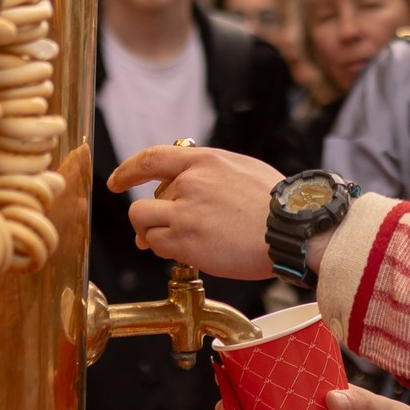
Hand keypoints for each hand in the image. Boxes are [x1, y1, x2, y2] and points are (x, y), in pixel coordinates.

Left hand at [110, 146, 284, 279]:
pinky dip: (164, 250)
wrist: (292, 229)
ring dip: (152, 234)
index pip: (152, 158)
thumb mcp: (242, 168)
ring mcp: (185, 213)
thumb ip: (210, 171)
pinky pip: (156, 245)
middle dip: (157, 216)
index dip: (128, 170)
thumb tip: (184, 183)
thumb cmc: (276, 204)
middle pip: (149, 199)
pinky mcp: (186, 241)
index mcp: (204, 162)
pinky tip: (188, 251)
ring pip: (143, 222)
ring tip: (175, 241)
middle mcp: (190, 184)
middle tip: (173, 229)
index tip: (117, 181)